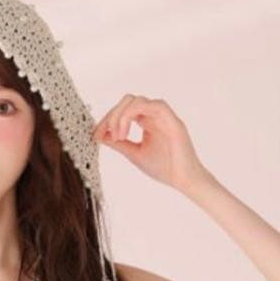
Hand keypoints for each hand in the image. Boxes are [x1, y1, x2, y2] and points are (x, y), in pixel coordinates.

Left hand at [91, 95, 210, 192]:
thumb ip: (118, 143)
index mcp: (147, 121)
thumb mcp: (133, 154)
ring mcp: (164, 116)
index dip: (108, 119)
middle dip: (112, 115)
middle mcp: (155, 115)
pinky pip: (153, 105)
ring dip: (121, 116)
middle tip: (106, 135)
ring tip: (118, 136)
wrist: (183, 180)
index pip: (124, 110)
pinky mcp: (173, 121)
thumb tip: (100, 135)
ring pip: (137, 100)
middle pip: (128, 100)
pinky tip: (125, 132)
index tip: (95, 135)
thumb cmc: (163, 168)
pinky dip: (133, 114)